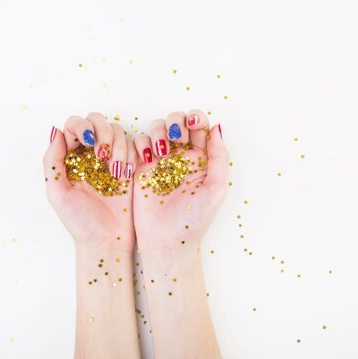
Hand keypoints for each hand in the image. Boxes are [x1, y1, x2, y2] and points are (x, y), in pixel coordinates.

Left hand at [43, 112, 137, 250]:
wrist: (108, 241)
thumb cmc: (80, 222)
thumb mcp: (57, 194)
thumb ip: (52, 162)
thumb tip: (56, 132)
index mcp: (71, 157)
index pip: (74, 125)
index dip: (81, 126)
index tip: (87, 143)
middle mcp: (91, 154)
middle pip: (97, 120)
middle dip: (102, 131)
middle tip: (102, 155)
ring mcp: (112, 158)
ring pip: (118, 130)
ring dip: (118, 146)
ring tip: (115, 172)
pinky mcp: (132, 165)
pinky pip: (135, 145)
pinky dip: (131, 154)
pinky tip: (125, 174)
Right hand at [132, 109, 229, 252]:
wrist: (166, 241)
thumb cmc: (193, 220)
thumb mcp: (216, 189)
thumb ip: (220, 158)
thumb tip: (216, 128)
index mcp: (201, 157)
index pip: (200, 126)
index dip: (196, 118)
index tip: (193, 124)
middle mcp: (181, 154)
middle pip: (178, 120)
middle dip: (176, 121)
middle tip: (176, 137)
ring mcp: (159, 159)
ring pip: (157, 127)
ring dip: (159, 131)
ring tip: (161, 153)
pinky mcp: (140, 166)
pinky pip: (137, 142)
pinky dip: (141, 144)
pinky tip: (147, 159)